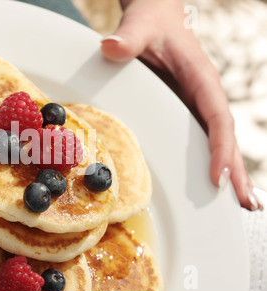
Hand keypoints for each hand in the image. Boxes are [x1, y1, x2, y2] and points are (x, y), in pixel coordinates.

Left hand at [101, 0, 262, 210]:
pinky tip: (214, 184)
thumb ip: (129, 38)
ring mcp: (196, 104)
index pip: (216, 117)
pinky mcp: (185, 110)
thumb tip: (112, 47)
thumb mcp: (139, 25)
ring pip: (217, 142)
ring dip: (230, 172)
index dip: (220, 147)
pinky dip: (212, 161)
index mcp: (200, 77)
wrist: (156, 17)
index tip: (218, 177)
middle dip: (236, 170)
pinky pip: (201, 139)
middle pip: (224, 137)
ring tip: (241, 205)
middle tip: (245, 204)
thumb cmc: (151, 21)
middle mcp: (203, 94)